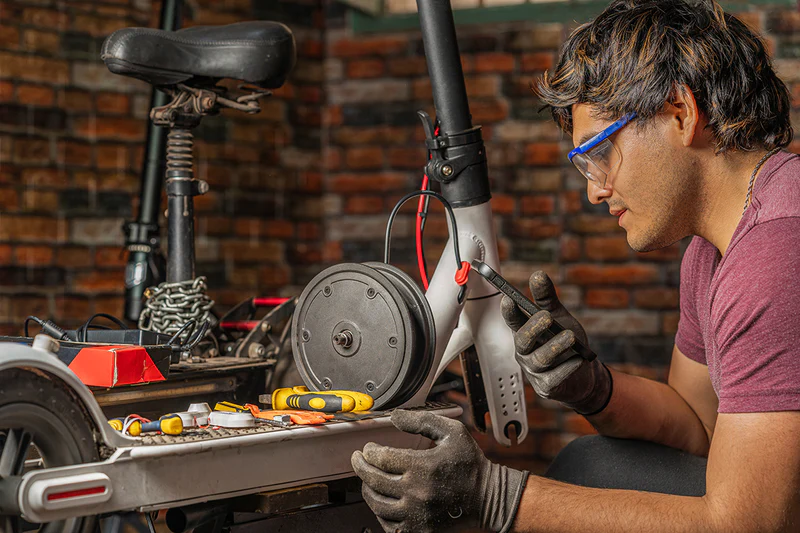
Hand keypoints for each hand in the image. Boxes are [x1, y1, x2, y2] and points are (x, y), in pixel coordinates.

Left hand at [351, 410, 527, 532]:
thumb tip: (394, 417)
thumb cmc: (471, 464)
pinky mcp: (420, 529)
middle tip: (358, 459)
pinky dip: (380, 512)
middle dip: (361, 466)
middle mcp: (417, 492)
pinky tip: (381, 500)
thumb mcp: (451, 431)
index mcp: (423, 466)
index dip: (370, 451)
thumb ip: (421, 420)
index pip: (382, 458)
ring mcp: (417, 514)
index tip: (368, 447)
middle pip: (374, 479)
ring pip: (377, 503)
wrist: (488, 496)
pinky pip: (389, 524)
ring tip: (366, 479)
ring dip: (366, 488)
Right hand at [500, 271, 611, 414]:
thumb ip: (547, 298)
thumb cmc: (568, 342)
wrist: (586, 374)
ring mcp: (534, 371)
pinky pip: (555, 377)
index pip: (513, 322)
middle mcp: (526, 352)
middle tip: (547, 316)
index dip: (509, 312)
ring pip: (540, 359)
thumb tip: (538, 275)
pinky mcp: (547, 387)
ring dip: (555, 347)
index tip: (509, 299)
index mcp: (525, 333)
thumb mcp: (559, 316)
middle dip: (533, 328)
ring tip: (571, 337)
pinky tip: (579, 359)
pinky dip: (568, 367)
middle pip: (522, 341)